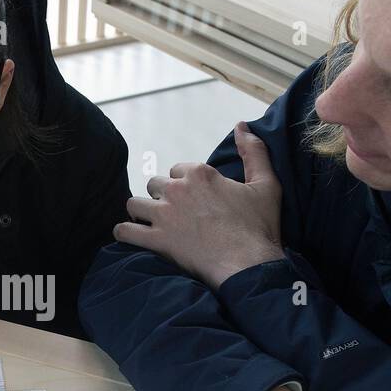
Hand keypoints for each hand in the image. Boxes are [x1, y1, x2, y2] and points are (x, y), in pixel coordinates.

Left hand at [115, 123, 284, 290]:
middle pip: (154, 184)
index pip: (178, 169)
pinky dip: (124, 232)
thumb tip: (242, 126)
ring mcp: (164, 215)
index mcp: (200, 173)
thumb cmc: (258, 227)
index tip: (194, 199)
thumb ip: (254, 151)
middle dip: (161, 197)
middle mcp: (177, 190)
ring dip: (140, 212)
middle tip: (174, 214)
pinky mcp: (156, 240)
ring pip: (135, 204)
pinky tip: (130, 235)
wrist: (248, 264)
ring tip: (150, 223)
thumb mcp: (266, 184)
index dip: (184, 183)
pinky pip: (125, 231)